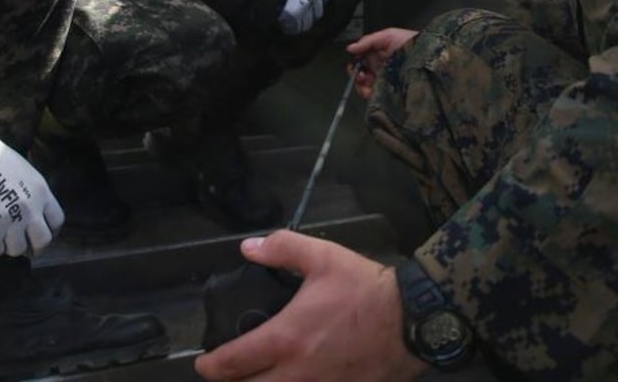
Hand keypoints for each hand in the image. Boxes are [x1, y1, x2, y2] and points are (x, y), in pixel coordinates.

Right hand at [0, 109, 63, 256]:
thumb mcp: (23, 169)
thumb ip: (29, 191)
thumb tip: (28, 208)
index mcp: (41, 191)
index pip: (56, 220)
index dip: (49, 228)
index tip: (39, 231)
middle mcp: (31, 208)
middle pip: (42, 240)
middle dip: (32, 244)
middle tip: (21, 242)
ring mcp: (11, 220)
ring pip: (17, 249)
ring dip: (9, 246)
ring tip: (0, 239)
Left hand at [194, 232, 423, 381]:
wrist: (413, 319)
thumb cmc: (364, 289)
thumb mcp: (323, 257)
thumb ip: (282, 248)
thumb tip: (248, 248)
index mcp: (285, 339)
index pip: (233, 362)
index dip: (211, 367)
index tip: (204, 364)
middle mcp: (296, 374)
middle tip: (230, 373)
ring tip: (260, 377)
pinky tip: (293, 380)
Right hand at [345, 28, 416, 98]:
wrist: (430, 57)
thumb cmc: (413, 43)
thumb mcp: (389, 35)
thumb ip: (368, 41)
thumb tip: (350, 48)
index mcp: (378, 55)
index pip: (360, 61)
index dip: (355, 63)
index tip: (355, 64)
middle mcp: (381, 69)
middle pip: (360, 75)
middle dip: (357, 75)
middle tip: (361, 74)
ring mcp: (385, 82)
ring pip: (365, 87)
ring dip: (361, 86)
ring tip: (366, 81)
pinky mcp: (390, 93)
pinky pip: (374, 97)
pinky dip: (368, 95)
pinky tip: (370, 90)